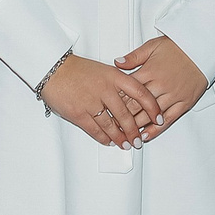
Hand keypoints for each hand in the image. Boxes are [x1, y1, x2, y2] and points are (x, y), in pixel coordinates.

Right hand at [38, 54, 156, 147]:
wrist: (54, 69)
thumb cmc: (78, 70)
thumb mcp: (104, 70)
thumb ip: (118, 84)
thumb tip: (132, 100)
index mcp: (114, 76)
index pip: (140, 92)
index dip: (153, 107)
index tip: (159, 117)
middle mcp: (105, 89)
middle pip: (126, 114)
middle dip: (135, 130)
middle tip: (139, 139)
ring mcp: (91, 102)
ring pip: (112, 125)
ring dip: (120, 137)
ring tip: (126, 144)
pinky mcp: (78, 113)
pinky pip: (95, 130)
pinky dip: (103, 137)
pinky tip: (109, 141)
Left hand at [116, 35, 209, 142]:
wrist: (202, 49)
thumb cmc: (178, 47)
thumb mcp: (153, 45)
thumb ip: (134, 56)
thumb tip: (117, 63)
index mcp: (150, 71)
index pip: (128, 89)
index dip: (116, 99)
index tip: (107, 107)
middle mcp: (161, 85)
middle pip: (137, 105)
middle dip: (122, 117)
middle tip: (110, 126)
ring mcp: (173, 95)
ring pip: (150, 115)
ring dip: (136, 126)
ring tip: (124, 134)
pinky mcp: (184, 102)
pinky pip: (168, 119)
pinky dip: (155, 129)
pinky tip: (146, 135)